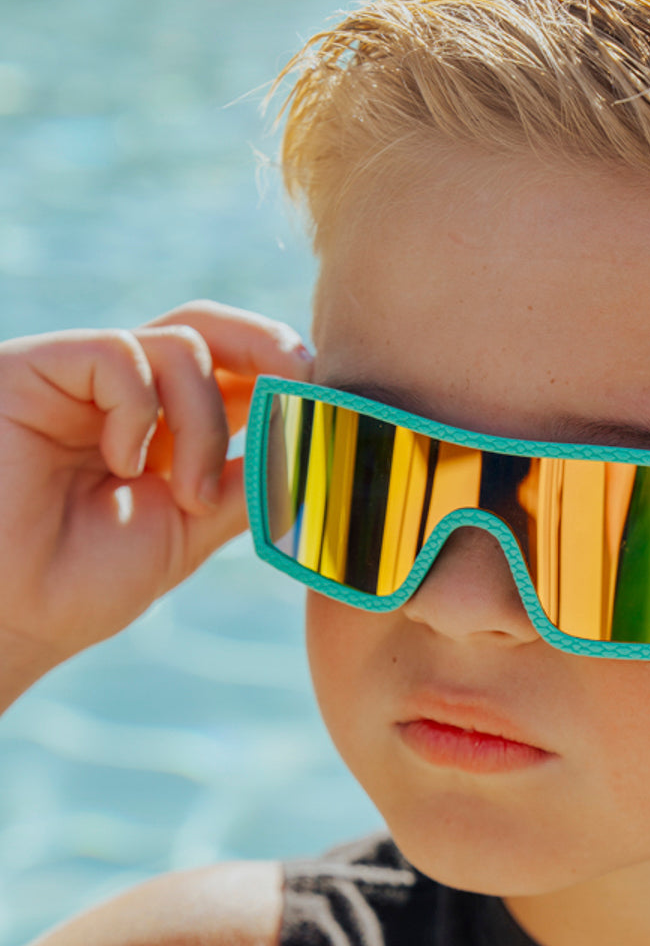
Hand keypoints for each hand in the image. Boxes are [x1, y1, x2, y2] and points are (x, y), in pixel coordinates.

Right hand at [0, 300, 312, 699]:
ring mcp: (77, 380)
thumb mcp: (192, 528)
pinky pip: (120, 354)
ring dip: (205, 424)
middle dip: (268, 345)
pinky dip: (142, 412)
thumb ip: (247, 481)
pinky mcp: (33, 369)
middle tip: (304, 379)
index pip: (231, 371)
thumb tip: (310, 442)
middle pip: (207, 328)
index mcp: (162, 428)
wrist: (7, 617)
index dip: (283, 376)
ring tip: (187, 495)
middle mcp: (121, 395)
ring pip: (180, 347)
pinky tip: (125, 465)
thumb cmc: (83, 583)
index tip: (323, 404)